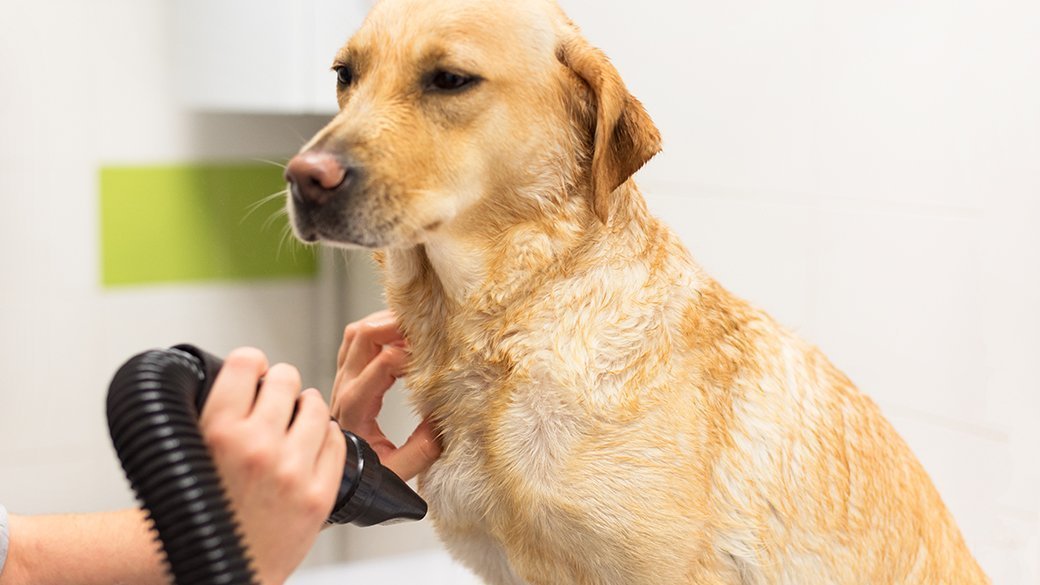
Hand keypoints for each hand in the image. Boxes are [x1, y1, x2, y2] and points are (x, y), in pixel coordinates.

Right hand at [199, 348, 345, 584]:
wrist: (219, 570)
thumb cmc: (202, 514)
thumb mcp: (191, 453)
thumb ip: (215, 413)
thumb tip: (244, 374)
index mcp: (217, 432)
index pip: (245, 363)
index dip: (251, 363)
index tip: (253, 369)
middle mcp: (255, 447)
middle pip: (285, 379)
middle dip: (281, 383)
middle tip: (277, 396)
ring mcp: (290, 470)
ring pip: (315, 406)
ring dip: (306, 407)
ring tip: (296, 418)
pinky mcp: (317, 494)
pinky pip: (336, 440)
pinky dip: (325, 435)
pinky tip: (311, 443)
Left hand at [332, 310, 441, 480]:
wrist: (338, 484)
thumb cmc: (364, 479)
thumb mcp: (397, 472)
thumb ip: (421, 450)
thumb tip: (444, 418)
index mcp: (355, 407)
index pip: (383, 362)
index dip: (413, 354)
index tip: (437, 359)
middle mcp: (343, 389)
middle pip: (363, 336)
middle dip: (396, 324)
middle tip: (428, 325)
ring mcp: (340, 381)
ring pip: (356, 333)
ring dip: (384, 323)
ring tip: (416, 326)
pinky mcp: (344, 379)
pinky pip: (354, 342)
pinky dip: (376, 330)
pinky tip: (400, 337)